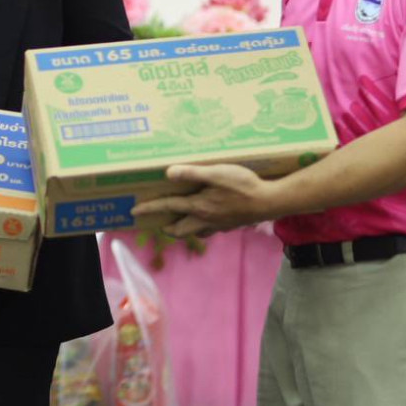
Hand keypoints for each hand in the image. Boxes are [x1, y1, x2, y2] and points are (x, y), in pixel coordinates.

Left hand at [132, 164, 278, 238]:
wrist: (270, 201)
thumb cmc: (244, 185)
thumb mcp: (216, 173)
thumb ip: (192, 173)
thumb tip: (168, 173)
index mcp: (199, 207)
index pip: (168, 208)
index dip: (150, 208)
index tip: (135, 212)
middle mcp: (206, 220)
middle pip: (180, 230)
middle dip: (167, 228)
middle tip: (158, 223)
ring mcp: (219, 225)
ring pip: (196, 232)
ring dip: (184, 229)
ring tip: (179, 223)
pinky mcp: (231, 225)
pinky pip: (211, 230)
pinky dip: (202, 228)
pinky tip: (207, 219)